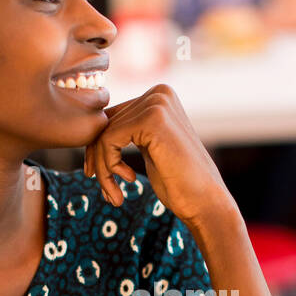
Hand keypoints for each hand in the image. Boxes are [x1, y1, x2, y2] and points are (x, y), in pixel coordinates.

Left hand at [83, 83, 233, 227]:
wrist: (205, 202)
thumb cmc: (178, 182)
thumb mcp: (149, 147)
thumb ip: (129, 130)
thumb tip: (90, 126)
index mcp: (160, 96)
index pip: (111, 116)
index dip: (98, 149)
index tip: (99, 177)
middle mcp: (159, 93)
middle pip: (104, 123)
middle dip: (98, 160)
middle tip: (106, 191)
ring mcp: (157, 104)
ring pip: (103, 134)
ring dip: (103, 169)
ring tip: (114, 194)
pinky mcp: (152, 120)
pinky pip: (108, 140)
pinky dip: (108, 167)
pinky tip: (127, 182)